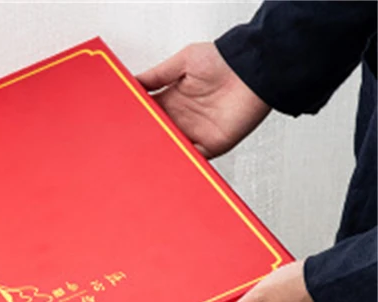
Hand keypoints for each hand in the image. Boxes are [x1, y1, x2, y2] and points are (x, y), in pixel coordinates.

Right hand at [136, 43, 269, 157]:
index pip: (148, 115)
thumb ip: (157, 75)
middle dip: (144, 141)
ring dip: (159, 154)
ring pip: (170, 149)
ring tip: (145, 158)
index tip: (125, 124)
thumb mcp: (184, 61)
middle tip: (130, 145)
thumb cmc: (225, 61)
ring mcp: (196, 134)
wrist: (254, 71)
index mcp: (173, 100)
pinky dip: (181, 163)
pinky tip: (170, 161)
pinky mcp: (210, 147)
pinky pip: (191, 160)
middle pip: (156, 135)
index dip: (137, 120)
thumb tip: (133, 82)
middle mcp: (183, 119)